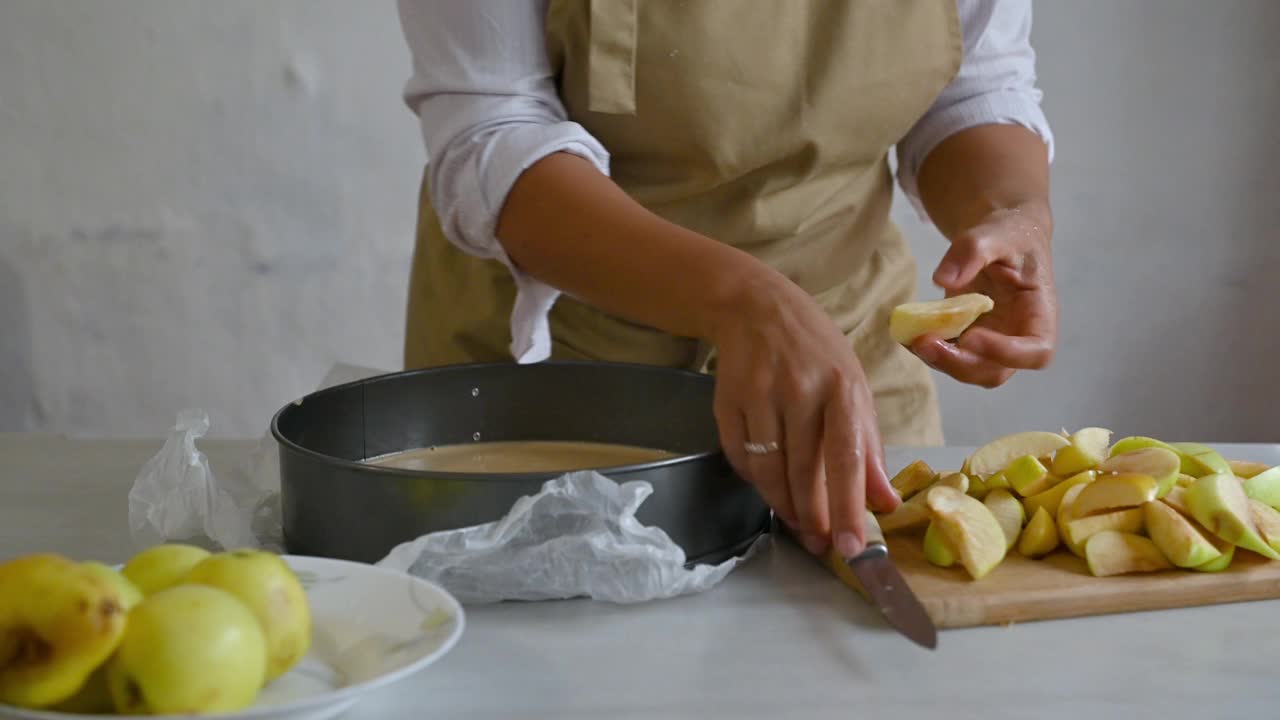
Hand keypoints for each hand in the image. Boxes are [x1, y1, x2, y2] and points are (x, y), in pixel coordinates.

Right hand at [708, 273, 901, 559]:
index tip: (850, 548)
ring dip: (783, 505)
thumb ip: (869, 448)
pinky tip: (770, 487)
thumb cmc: (817, 352)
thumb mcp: (854, 390)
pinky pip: (740, 457)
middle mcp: (800, 390)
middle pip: (803, 471)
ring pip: (768, 470)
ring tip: (799, 523)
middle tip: (821, 546)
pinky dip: (756, 480)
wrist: (758, 308)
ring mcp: (760, 395)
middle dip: (813, 518)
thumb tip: (885, 503)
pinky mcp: (727, 401)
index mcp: (842, 389)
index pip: (846, 459)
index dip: (847, 508)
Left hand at [911, 204, 1057, 387]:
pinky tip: (908, 332)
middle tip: (925, 343)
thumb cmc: (1009, 235)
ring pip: (969, 370)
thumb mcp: (996, 233)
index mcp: (1040, 314)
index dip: (1006, 353)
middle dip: (959, 364)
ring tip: (912, 337)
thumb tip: (942, 279)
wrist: (999, 239)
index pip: (1037, 351)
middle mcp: (1017, 337)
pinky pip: (948, 354)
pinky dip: (927, 349)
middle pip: (995, 371)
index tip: (972, 336)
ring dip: (939, 360)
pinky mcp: (967, 340)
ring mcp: (991, 343)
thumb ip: (973, 250)